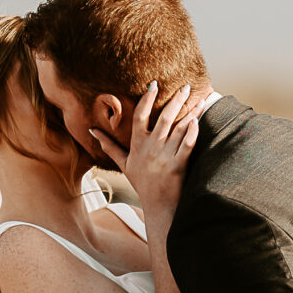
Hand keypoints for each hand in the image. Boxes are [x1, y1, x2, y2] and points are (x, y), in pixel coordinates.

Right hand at [88, 81, 202, 222]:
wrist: (158, 207)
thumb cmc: (142, 183)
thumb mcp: (124, 164)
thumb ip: (109, 146)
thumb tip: (93, 131)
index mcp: (138, 145)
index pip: (140, 116)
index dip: (147, 99)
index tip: (153, 85)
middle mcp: (151, 149)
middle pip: (163, 119)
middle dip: (175, 100)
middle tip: (185, 86)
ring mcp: (164, 157)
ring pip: (179, 129)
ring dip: (190, 113)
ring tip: (199, 98)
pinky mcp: (178, 166)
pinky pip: (186, 145)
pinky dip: (192, 133)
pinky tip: (198, 121)